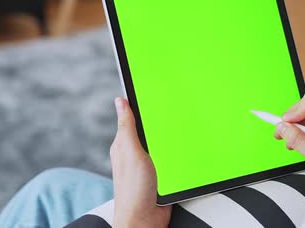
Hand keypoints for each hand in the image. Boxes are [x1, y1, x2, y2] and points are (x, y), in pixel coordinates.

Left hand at [111, 97, 170, 227]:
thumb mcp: (131, 153)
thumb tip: (120, 101)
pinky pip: (171, 157)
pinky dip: (177, 152)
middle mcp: (135, 153)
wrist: (145, 221)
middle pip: (149, 128)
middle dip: (160, 119)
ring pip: (162, 142)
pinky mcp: (161, 174)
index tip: (154, 89)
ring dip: (170, 137)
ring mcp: (149, 164)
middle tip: (175, 105)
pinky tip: (185, 148)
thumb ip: (127, 127)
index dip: (142, 104)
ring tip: (182, 125)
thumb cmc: (133, 191)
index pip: (132, 117)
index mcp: (124, 144)